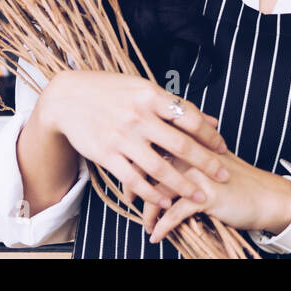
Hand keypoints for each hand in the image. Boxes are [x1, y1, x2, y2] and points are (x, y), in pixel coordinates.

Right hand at [40, 70, 230, 209]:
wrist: (68, 98)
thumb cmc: (110, 91)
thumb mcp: (143, 89)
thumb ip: (176, 106)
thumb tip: (212, 120)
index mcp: (150, 95)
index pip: (189, 118)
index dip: (210, 135)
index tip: (223, 148)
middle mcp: (138, 116)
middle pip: (180, 145)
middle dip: (206, 163)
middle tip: (223, 176)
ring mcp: (122, 137)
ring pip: (160, 167)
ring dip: (182, 185)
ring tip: (199, 196)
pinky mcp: (106, 154)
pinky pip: (134, 179)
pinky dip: (152, 192)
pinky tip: (166, 200)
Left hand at [140, 145, 290, 244]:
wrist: (266, 196)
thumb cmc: (238, 180)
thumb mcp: (210, 159)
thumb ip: (187, 152)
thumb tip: (159, 158)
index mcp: (191, 141)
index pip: (153, 145)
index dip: (135, 162)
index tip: (127, 177)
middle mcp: (192, 153)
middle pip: (151, 167)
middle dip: (135, 186)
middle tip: (129, 199)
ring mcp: (199, 174)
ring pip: (159, 191)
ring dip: (149, 211)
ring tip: (146, 223)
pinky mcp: (206, 195)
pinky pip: (174, 213)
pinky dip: (162, 226)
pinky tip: (156, 235)